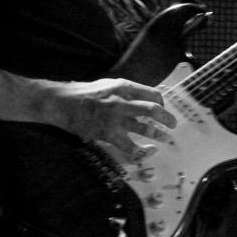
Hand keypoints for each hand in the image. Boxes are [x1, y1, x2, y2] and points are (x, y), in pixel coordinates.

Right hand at [48, 78, 175, 162]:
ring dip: (158, 135)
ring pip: (145, 129)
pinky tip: (146, 153)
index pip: (153, 94)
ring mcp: (116, 119)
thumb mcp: (108, 84)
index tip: (163, 108)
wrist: (63, 103)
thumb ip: (126, 91)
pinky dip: (141, 153)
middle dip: (167, 118)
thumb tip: (144, 97)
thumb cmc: (85, 93)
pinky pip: (130, 148)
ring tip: (164, 138)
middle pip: (154, 109)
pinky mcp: (108, 135)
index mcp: (124, 87)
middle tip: (173, 124)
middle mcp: (122, 101)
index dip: (162, 102)